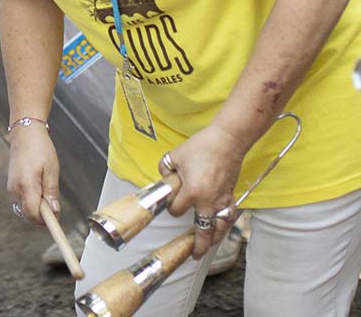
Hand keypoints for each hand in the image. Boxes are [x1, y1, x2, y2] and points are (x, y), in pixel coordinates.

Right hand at [6, 125, 59, 225]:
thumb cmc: (39, 148)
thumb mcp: (51, 170)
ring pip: (26, 208)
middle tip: (53, 202)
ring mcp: (11, 187)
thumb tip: (54, 212)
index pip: (33, 215)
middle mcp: (15, 189)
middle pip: (29, 215)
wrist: (24, 132)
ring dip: (37, 206)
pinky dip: (32, 199)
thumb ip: (51, 192)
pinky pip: (23, 200)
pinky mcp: (11, 185)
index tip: (57, 225)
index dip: (46, 222)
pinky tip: (38, 186)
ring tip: (45, 188)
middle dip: (42, 215)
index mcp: (26, 185)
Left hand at [163, 123, 245, 258]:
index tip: (171, 203)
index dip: (172, 208)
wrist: (227, 141)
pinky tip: (223, 229)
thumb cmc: (201, 146)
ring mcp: (222, 200)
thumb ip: (165, 169)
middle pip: (203, 230)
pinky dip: (226, 226)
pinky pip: (229, 217)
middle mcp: (209, 201)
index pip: (177, 210)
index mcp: (192, 192)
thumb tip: (164, 178)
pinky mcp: (231, 196)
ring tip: (208, 248)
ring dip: (214, 239)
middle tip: (195, 255)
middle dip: (198, 244)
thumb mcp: (175, 155)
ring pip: (220, 228)